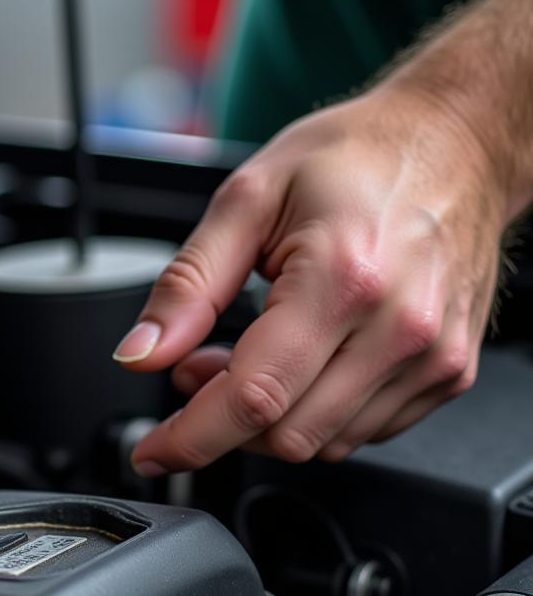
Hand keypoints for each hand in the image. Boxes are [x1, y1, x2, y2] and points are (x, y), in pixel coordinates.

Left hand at [115, 85, 508, 473]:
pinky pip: (364, 431)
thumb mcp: (247, 199)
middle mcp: (400, 329)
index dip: (191, 437)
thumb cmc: (357, 158)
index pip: (254, 397)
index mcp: (344, 279)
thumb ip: (188, 286)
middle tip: (195, 370)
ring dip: (266, 418)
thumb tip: (140, 354)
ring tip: (245, 355)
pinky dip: (313, 413)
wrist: (454, 143)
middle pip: (286, 434)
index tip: (153, 452)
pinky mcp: (449, 373)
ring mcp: (433, 358)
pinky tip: (297, 365)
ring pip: (323, 443)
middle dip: (221, 420)